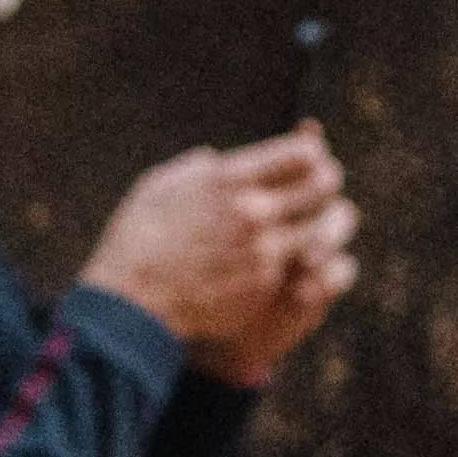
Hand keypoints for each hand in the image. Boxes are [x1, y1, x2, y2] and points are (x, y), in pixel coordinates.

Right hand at [83, 128, 360, 386]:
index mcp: (229, 179)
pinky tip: (281, 253)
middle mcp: (254, 212)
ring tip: (311, 219)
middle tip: (321, 185)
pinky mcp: (265, 285)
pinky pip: (296, 262)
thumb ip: (200, 169)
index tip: (309, 157)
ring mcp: (264, 252)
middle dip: (325, 182)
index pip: (303, 154)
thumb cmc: (138, 238)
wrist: (131, 303)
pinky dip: (295, 256)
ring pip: (321, 229)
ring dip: (320, 222)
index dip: (312, 153)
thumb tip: (218, 158)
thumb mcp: (162, 184)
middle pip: (323, 187)